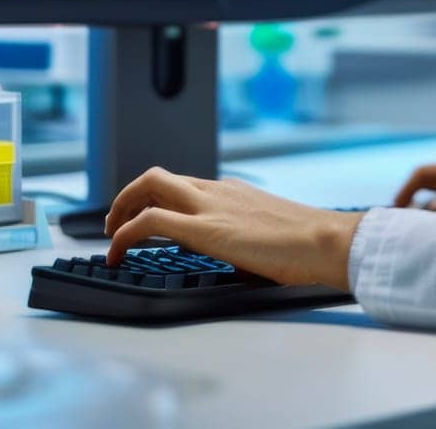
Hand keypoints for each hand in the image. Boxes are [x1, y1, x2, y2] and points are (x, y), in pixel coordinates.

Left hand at [104, 167, 360, 290]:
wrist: (324, 241)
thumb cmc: (308, 244)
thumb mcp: (268, 235)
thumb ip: (242, 239)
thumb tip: (232, 260)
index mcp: (233, 192)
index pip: (183, 185)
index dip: (156, 198)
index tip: (146, 218)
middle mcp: (217, 191)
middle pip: (159, 176)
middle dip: (129, 195)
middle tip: (116, 220)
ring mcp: (209, 206)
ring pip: (150, 185)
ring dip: (121, 206)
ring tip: (111, 235)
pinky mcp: (204, 228)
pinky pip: (150, 221)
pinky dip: (125, 233)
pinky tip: (117, 252)